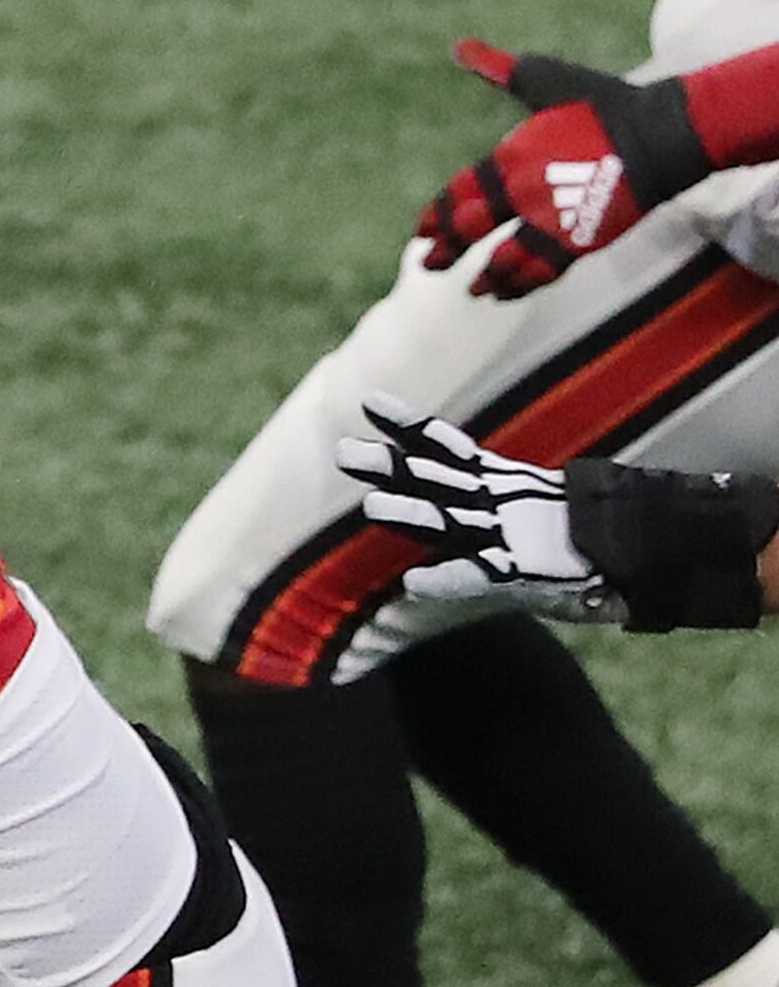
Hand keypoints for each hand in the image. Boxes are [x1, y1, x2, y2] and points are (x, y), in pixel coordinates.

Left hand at [334, 404, 614, 618]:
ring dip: (411, 513)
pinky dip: (448, 580)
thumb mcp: (529, 515)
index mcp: (502, 486)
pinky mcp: (525, 572)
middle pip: (435, 480)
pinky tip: (414, 585)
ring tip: (369, 507)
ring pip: (450, 521)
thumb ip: (492, 495)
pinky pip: (481, 575)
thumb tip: (462, 493)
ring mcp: (512, 535)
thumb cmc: (587, 543)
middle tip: (342, 452)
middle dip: (390, 466)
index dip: (410, 427)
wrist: (645, 560)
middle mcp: (499, 504)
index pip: (448, 449)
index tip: (369, 401)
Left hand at [414, 38, 714, 295]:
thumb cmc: (604, 104)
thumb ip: (499, 69)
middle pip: (473, 230)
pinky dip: (521, 285)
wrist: (661, 134)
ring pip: (506, 259)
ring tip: (471, 289)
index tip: (421, 230)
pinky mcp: (581, 241)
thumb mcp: (546, 81)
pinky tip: (507, 293)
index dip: (438, 215)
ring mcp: (552, 222)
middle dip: (448, 249)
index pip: (459, 194)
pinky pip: (542, 271)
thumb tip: (459, 46)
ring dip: (486, 276)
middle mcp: (524, 195)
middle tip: (428, 264)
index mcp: (510, 159)